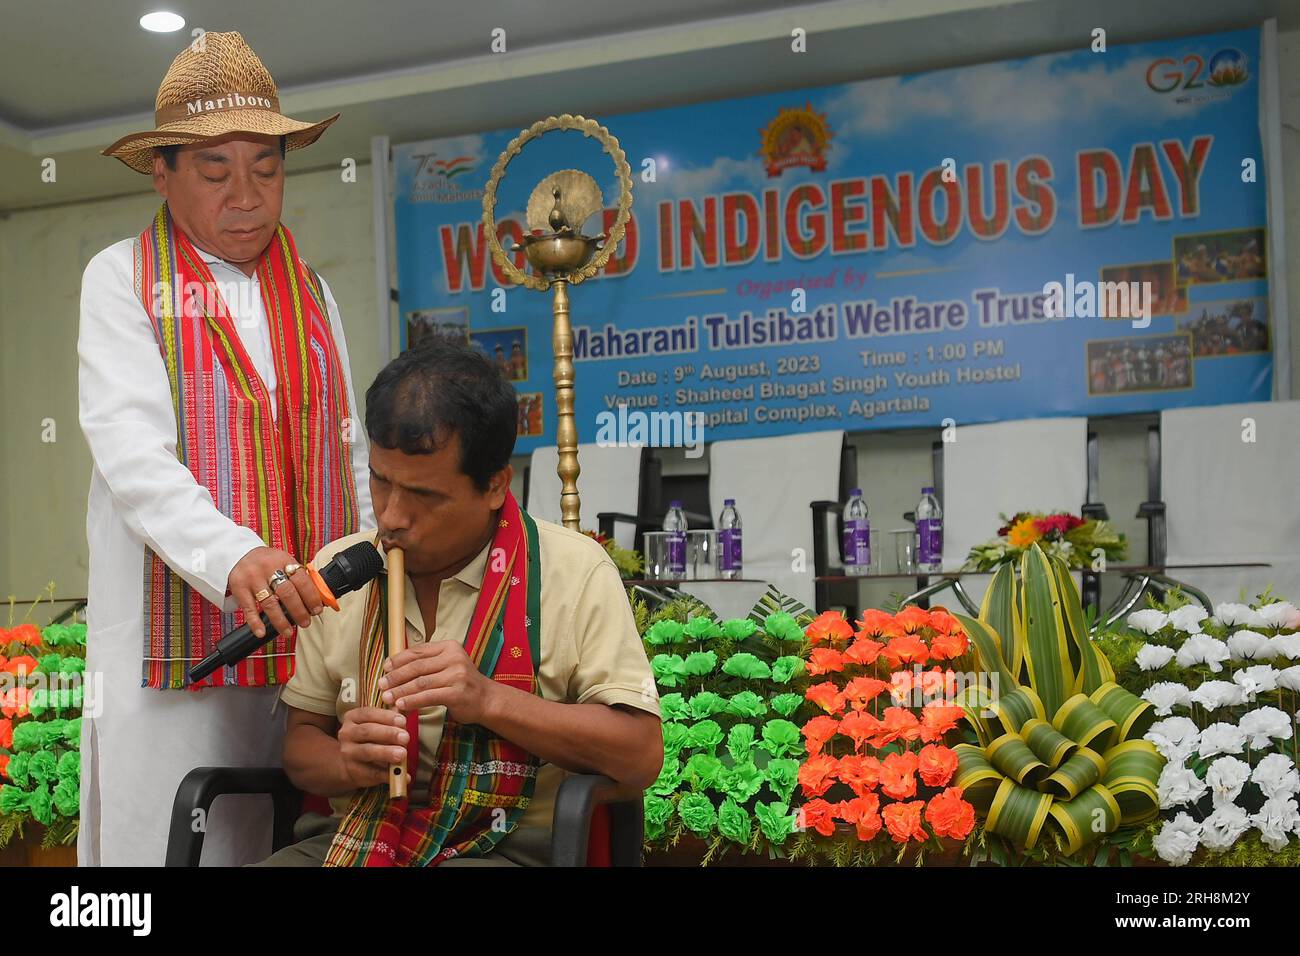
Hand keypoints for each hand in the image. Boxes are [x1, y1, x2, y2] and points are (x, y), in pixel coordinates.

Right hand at [228, 545, 323, 638]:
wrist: (238, 553)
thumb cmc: (266, 561)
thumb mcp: (283, 561)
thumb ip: (297, 576)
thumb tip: (317, 597)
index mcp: (284, 560)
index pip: (302, 580)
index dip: (311, 597)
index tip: (317, 610)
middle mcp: (268, 568)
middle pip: (288, 593)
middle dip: (299, 611)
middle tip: (305, 622)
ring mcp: (253, 578)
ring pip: (269, 603)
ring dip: (281, 621)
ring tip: (288, 632)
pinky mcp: (239, 588)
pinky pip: (249, 608)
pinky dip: (255, 622)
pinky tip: (261, 632)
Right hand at [337, 706, 410, 789]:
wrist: (350, 761)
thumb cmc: (371, 737)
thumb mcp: (378, 723)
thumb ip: (392, 716)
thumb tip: (407, 707)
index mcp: (353, 717)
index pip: (368, 713)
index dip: (386, 716)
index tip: (403, 720)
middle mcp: (347, 734)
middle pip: (367, 732)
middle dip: (388, 734)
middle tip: (406, 737)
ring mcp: (349, 753)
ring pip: (367, 752)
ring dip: (386, 753)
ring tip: (402, 754)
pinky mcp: (354, 771)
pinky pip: (372, 773)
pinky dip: (388, 775)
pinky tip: (403, 776)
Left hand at [379, 641, 496, 723]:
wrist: (487, 700)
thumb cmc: (462, 684)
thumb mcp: (448, 666)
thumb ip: (427, 664)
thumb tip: (395, 668)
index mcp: (449, 647)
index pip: (418, 651)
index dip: (398, 660)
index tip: (385, 668)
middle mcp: (454, 658)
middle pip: (417, 666)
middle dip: (396, 677)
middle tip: (381, 685)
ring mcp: (457, 675)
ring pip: (420, 682)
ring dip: (400, 691)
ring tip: (386, 697)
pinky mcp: (457, 693)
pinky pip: (428, 696)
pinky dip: (412, 701)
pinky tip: (401, 706)